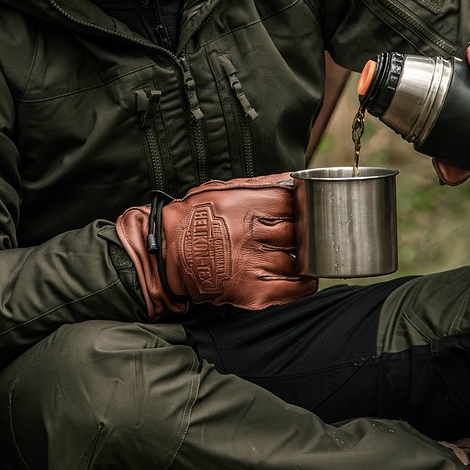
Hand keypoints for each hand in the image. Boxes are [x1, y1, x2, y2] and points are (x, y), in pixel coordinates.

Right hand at [116, 174, 311, 315]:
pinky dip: (305, 283)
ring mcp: (254, 264)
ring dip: (303, 256)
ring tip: (299, 253)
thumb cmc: (193, 219)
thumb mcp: (221, 189)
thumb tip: (291, 178)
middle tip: (300, 231)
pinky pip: (293, 289)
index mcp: (246, 206)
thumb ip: (259, 184)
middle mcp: (252, 235)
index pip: (294, 202)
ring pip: (298, 259)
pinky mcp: (252, 291)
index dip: (302, 205)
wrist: (164, 255)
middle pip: (299, 230)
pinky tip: (306, 276)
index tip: (302, 209)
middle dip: (303, 230)